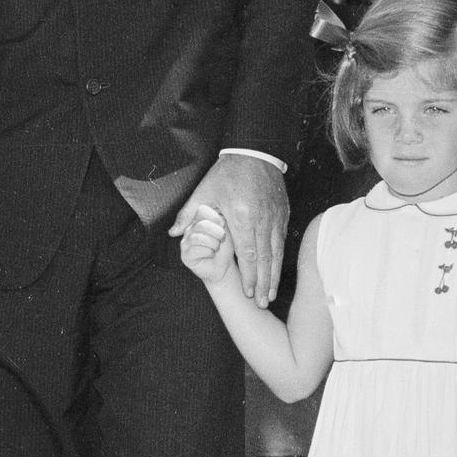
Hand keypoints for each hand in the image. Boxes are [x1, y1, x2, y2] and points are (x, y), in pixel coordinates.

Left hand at [174, 154, 286, 306]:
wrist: (254, 154)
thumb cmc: (227, 174)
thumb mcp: (204, 192)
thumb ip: (189, 215)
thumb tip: (173, 233)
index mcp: (241, 217)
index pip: (247, 254)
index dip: (249, 276)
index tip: (249, 293)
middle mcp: (261, 220)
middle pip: (264, 259)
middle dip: (264, 283)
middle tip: (262, 303)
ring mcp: (275, 218)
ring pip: (277, 252)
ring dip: (274, 275)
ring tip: (272, 294)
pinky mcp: (283, 214)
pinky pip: (283, 241)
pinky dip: (281, 259)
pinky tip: (278, 271)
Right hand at [175, 205, 235, 287]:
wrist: (224, 266)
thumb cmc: (225, 246)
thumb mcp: (226, 229)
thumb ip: (221, 219)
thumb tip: (219, 218)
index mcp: (198, 219)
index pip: (202, 209)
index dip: (215, 217)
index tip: (222, 224)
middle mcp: (189, 228)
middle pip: (202, 224)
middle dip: (217, 233)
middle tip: (222, 238)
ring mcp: (185, 242)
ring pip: (199, 238)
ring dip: (214, 244)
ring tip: (216, 247)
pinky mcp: (185, 255)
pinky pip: (196, 250)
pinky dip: (209, 252)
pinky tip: (211, 254)